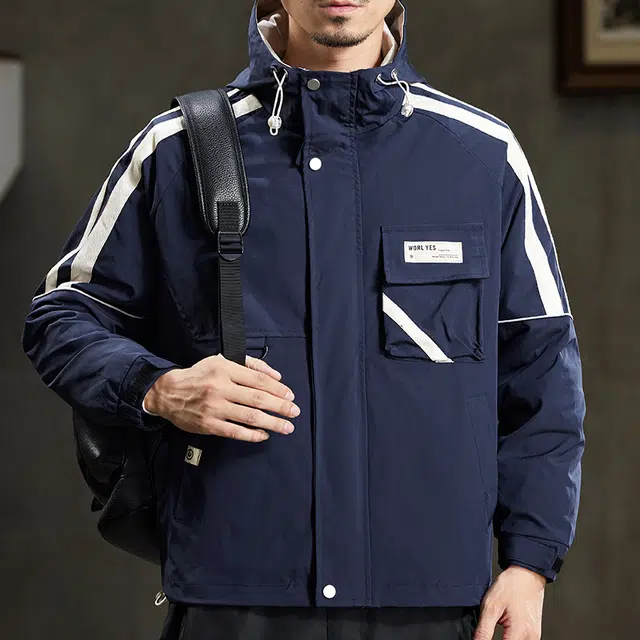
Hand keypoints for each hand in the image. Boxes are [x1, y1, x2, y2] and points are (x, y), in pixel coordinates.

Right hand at [143, 353, 299, 441]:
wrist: (168, 392)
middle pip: (258, 398)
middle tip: (294, 412)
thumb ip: (251, 365)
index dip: (278, 388)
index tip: (290, 396)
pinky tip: (264, 435)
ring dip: (272, 422)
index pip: (258, 380)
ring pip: (249, 416)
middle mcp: (221, 388)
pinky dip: (252, 434)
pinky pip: (235, 431)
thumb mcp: (222, 361)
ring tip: (286, 427)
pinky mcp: (209, 425)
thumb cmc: (200, 375)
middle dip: (280, 407)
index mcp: (225, 369)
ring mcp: (215, 408)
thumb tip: (277, 375)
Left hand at [474, 565, 545, 639]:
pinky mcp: (534, 634)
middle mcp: (530, 638)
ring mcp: (534, 637)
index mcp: (519, 632)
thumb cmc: (511, 586)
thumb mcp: (490, 607)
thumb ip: (483, 630)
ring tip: (498, 626)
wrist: (527, 575)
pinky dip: (511, 639)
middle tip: (489, 630)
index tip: (482, 638)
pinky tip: (506, 631)